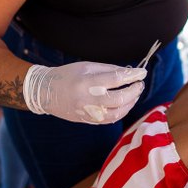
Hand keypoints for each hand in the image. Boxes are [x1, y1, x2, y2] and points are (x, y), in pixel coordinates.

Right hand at [23, 62, 146, 123]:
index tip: (142, 72)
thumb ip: (108, 70)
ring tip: (134, 94)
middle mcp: (88, 99)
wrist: (45, 92)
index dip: (132, 75)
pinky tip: (125, 104)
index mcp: (87, 82)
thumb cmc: (68, 75)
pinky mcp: (87, 120)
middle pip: (119, 99)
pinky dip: (121, 112)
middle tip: (139, 84)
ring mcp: (87, 112)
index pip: (116, 79)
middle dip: (134, 91)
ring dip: (130, 104)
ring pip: (117, 113)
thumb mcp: (87, 67)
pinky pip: (109, 120)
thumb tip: (129, 72)